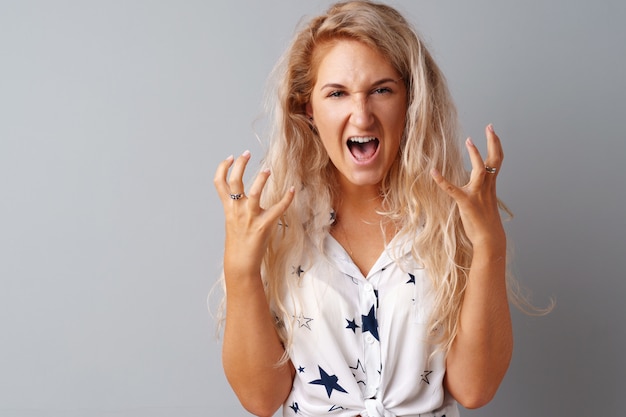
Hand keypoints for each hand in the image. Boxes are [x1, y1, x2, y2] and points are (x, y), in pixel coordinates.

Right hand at [213, 150, 294, 278]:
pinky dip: (286, 199)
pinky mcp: (263, 225)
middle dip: (240, 165)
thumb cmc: (238, 243)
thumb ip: (236, 207)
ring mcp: (250, 217)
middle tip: (246, 153)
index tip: (231, 157)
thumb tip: (242, 195)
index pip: (219, 183)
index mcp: (228, 208)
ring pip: (253, 193)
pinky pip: (277, 209)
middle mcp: (237, 210)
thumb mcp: (233, 222)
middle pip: (235, 182)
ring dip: (261, 179)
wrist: (240, 263)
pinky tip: (292, 190)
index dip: (223, 168)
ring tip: (267, 170)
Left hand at [431, 124, 504, 250]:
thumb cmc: (485, 221)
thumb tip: (474, 181)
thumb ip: (480, 188)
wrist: (489, 237)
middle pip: (494, 160)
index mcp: (491, 185)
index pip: (497, 160)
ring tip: (469, 140)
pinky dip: (441, 180)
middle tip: (490, 126)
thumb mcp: (485, 200)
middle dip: (492, 142)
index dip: (495, 145)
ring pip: (480, 170)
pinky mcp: (466, 202)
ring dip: (475, 155)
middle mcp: (487, 186)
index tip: (492, 132)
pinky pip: (452, 189)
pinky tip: (433, 172)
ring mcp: (477, 193)